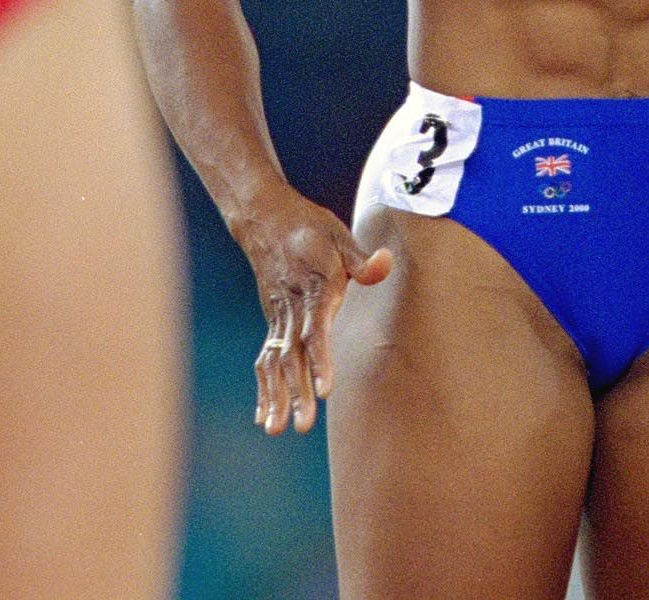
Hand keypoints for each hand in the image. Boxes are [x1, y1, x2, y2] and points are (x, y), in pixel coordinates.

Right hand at [232, 187, 393, 435]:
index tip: (324, 389)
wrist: (265, 218)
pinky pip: (266, 360)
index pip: (315, 329)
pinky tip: (265, 418)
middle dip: (296, 392)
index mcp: (313, 288)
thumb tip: (385, 264)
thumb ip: (360, 258)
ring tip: (277, 430)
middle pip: (292, 355)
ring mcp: (278, 317)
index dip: (319, 359)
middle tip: (302, 426)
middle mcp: (292, 308)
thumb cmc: (309, 228)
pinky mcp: (273, 323)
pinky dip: (263, 389)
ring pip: (275, 362)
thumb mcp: (337, 234)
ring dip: (276, 397)